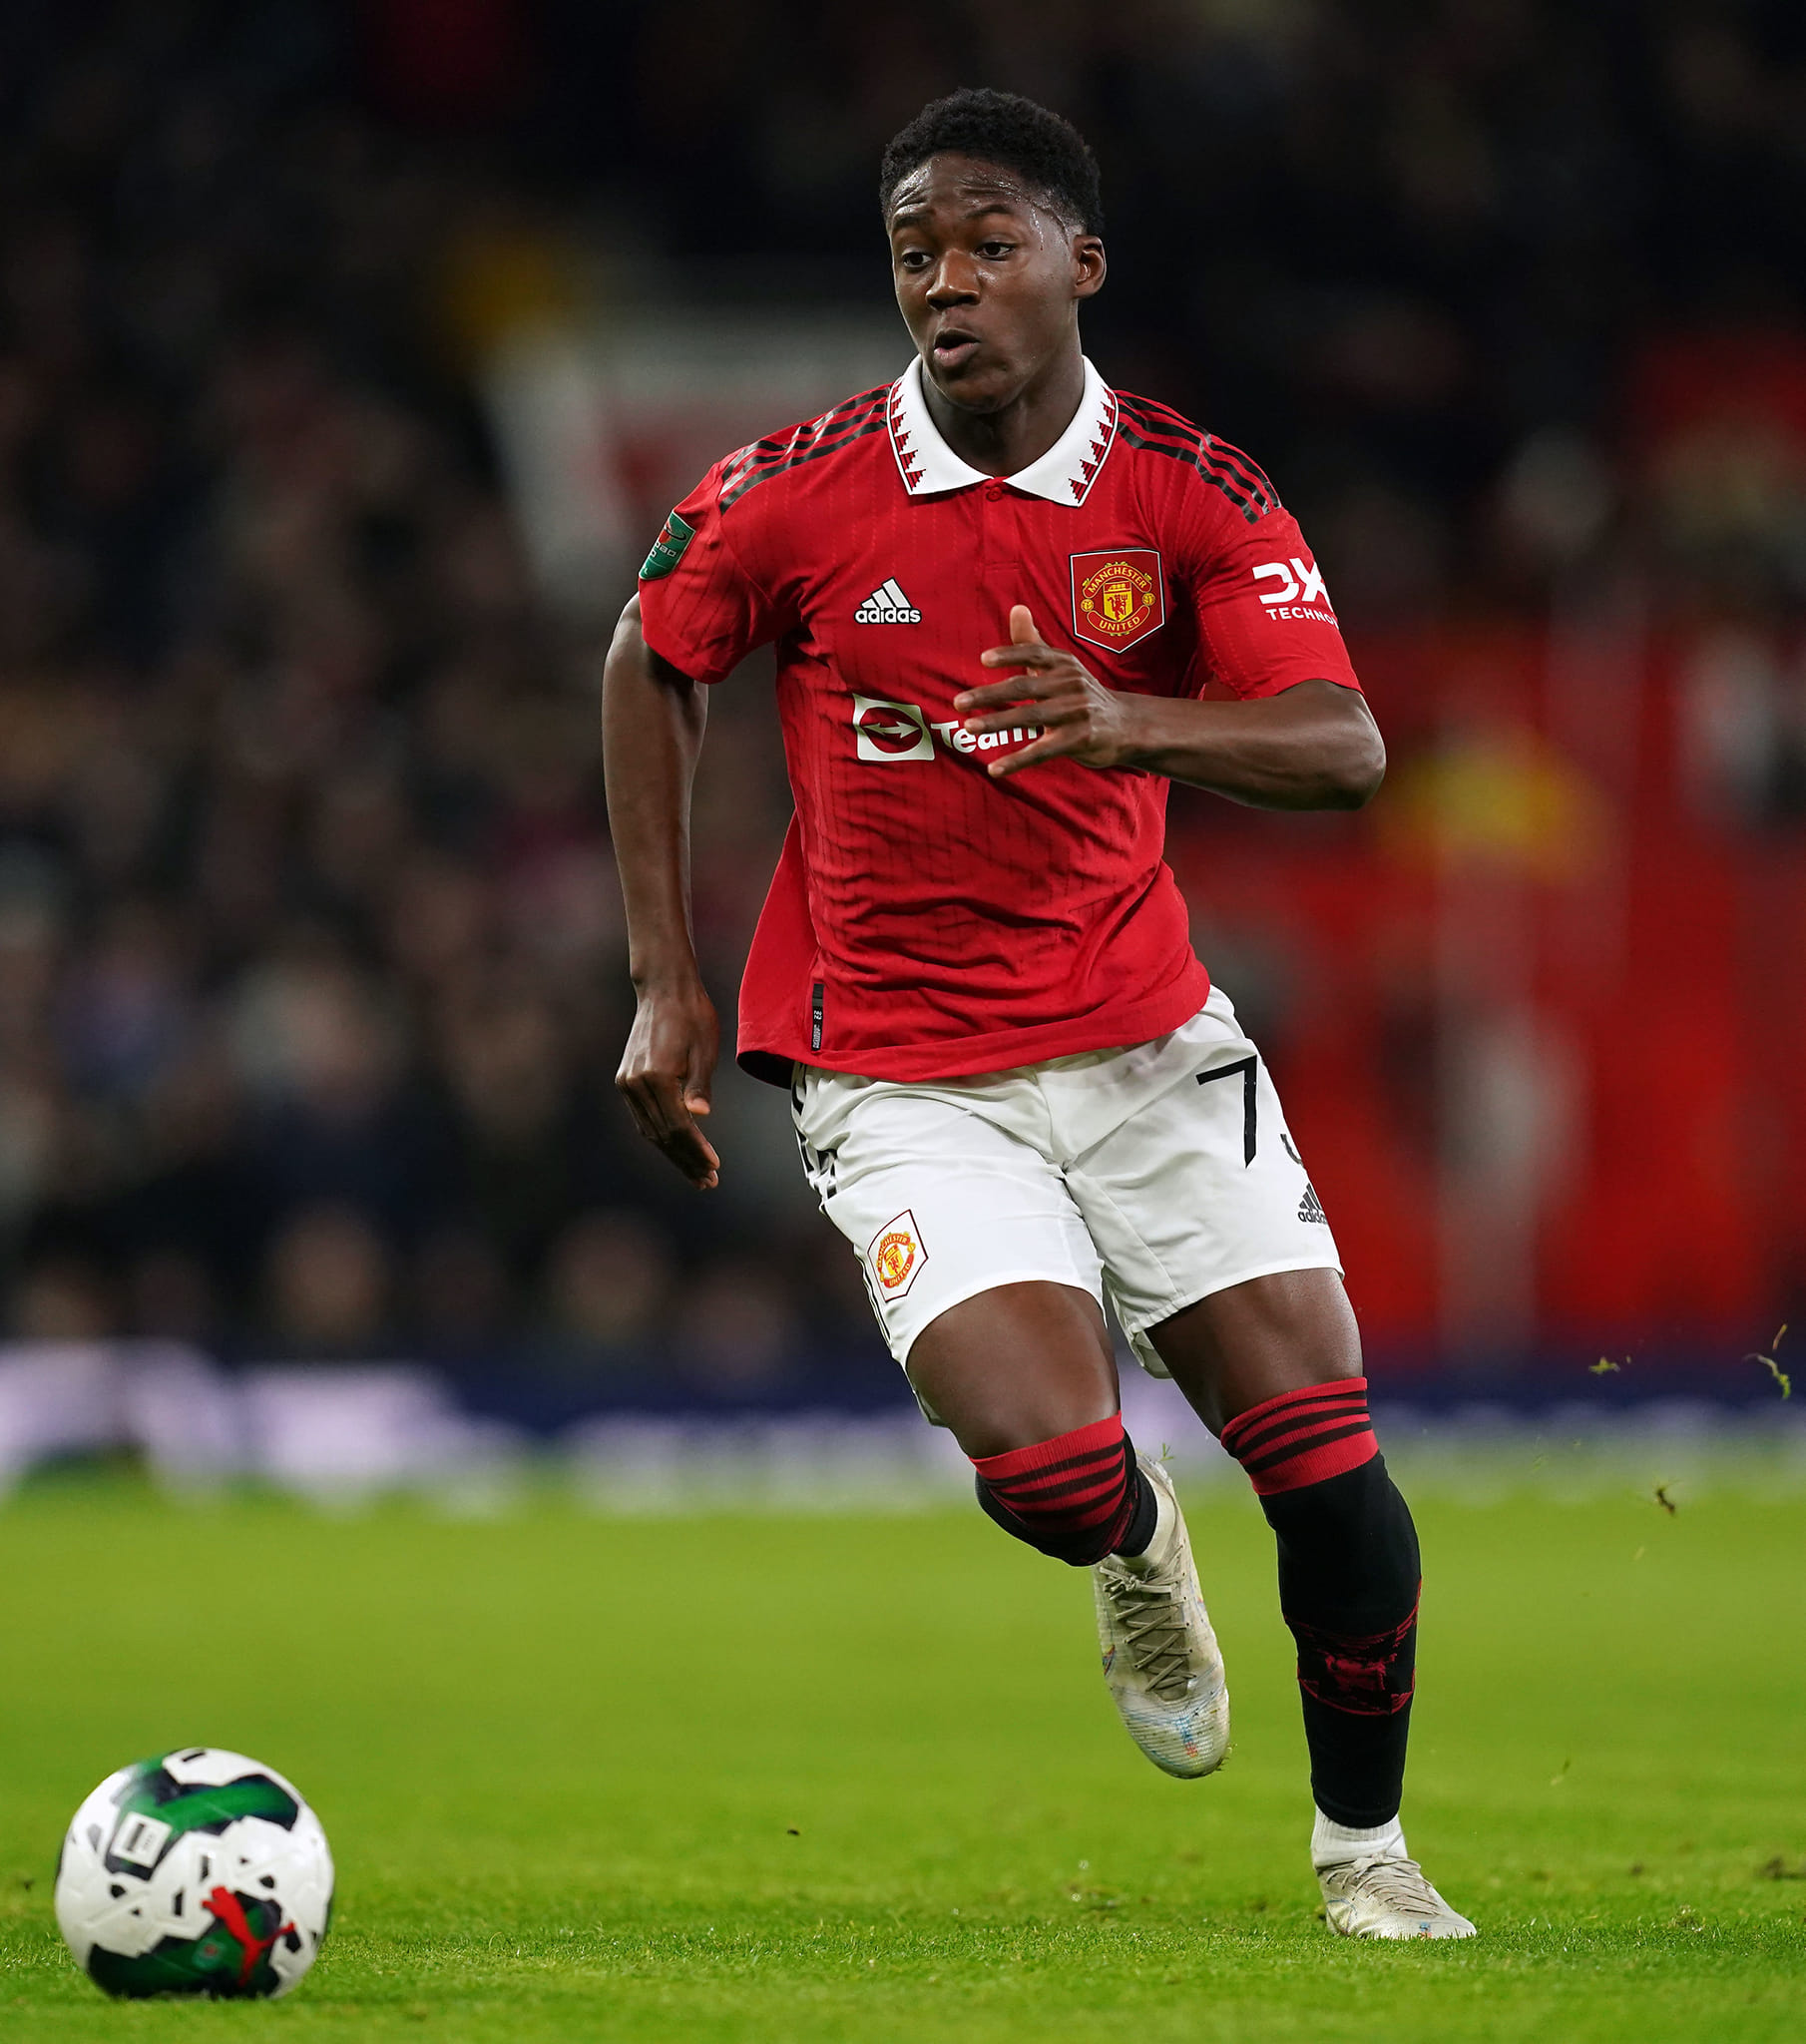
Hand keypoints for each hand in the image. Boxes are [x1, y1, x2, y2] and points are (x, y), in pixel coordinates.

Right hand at [615, 979, 720, 1189]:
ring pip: (650, 1130)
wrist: (664, 990)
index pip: (678, 1126)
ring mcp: (627, 1083)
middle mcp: (635, 1083)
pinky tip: (677, 1149)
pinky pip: (644, 1118)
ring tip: (696, 1173)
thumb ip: (700, 1086)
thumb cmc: (692, 1016)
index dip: (696, 1150)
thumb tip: (699, 1118)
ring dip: (673, 1154)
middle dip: (686, 1160)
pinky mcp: (625, 1080)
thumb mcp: (705, 1049)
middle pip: (662, 1135)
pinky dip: (661, 1136)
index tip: (714, 1168)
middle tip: (708, 1182)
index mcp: (656, 1076)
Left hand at [954, 605, 1144, 778]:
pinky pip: (1042, 751)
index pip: (1034, 653)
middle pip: (1024, 686)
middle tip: (958, 702)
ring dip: (997, 723)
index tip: (984, 660)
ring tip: (969, 727)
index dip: (1010, 655)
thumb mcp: (1061, 667)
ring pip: (1030, 717)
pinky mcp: (1080, 739)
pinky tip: (995, 769)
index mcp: (1062, 664)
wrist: (1126, 725)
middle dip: (989, 695)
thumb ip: (1033, 642)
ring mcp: (1076, 712)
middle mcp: (1070, 684)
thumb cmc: (1081, 694)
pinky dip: (1017, 761)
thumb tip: (1016, 608)